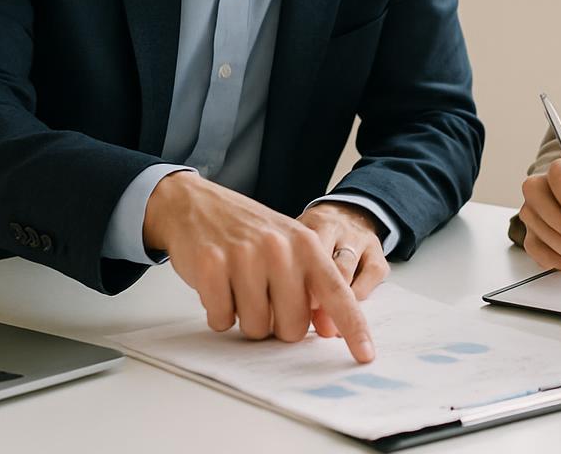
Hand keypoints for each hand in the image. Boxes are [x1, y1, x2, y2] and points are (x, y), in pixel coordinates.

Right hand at [142, 171, 375, 361]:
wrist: (194, 204)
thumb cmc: (246, 231)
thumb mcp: (288, 243)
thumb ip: (309, 281)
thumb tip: (324, 329)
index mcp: (306, 244)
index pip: (337, 293)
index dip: (353, 327)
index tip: (366, 356)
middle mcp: (279, 249)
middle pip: (292, 327)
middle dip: (277, 325)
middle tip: (263, 296)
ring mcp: (244, 255)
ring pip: (256, 328)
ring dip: (244, 317)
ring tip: (237, 285)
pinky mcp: (210, 265)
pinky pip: (221, 320)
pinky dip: (218, 313)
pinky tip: (217, 285)